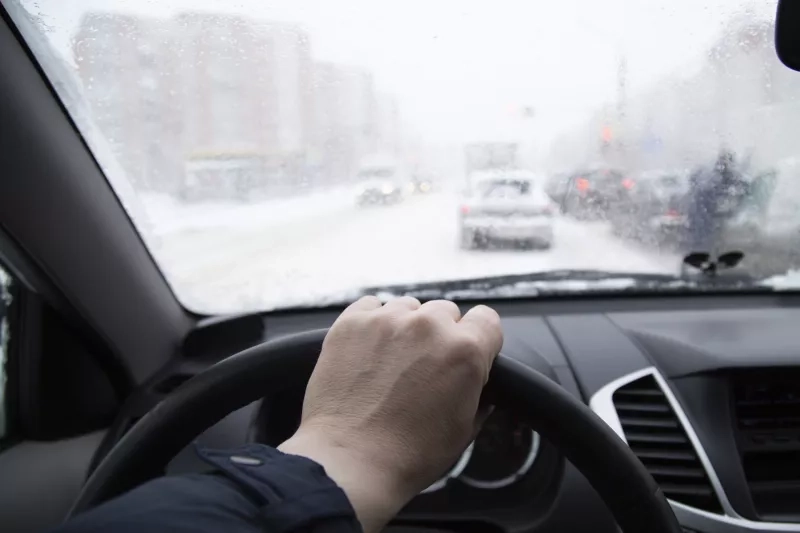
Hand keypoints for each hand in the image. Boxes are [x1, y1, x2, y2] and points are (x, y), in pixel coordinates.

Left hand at [278, 296, 502, 532]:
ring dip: (406, 328)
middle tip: (424, 367)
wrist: (350, 461)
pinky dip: (373, 323)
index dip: (479, 339)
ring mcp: (387, 320)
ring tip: (391, 363)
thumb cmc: (408, 454)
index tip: (467, 353)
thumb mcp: (464, 430)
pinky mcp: (352, 322)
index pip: (487, 319)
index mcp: (465, 350)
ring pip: (408, 307)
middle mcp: (429, 326)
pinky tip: (368, 351)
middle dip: (440, 335)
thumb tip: (479, 386)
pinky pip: (371, 306)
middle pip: (446, 311)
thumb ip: (479, 396)